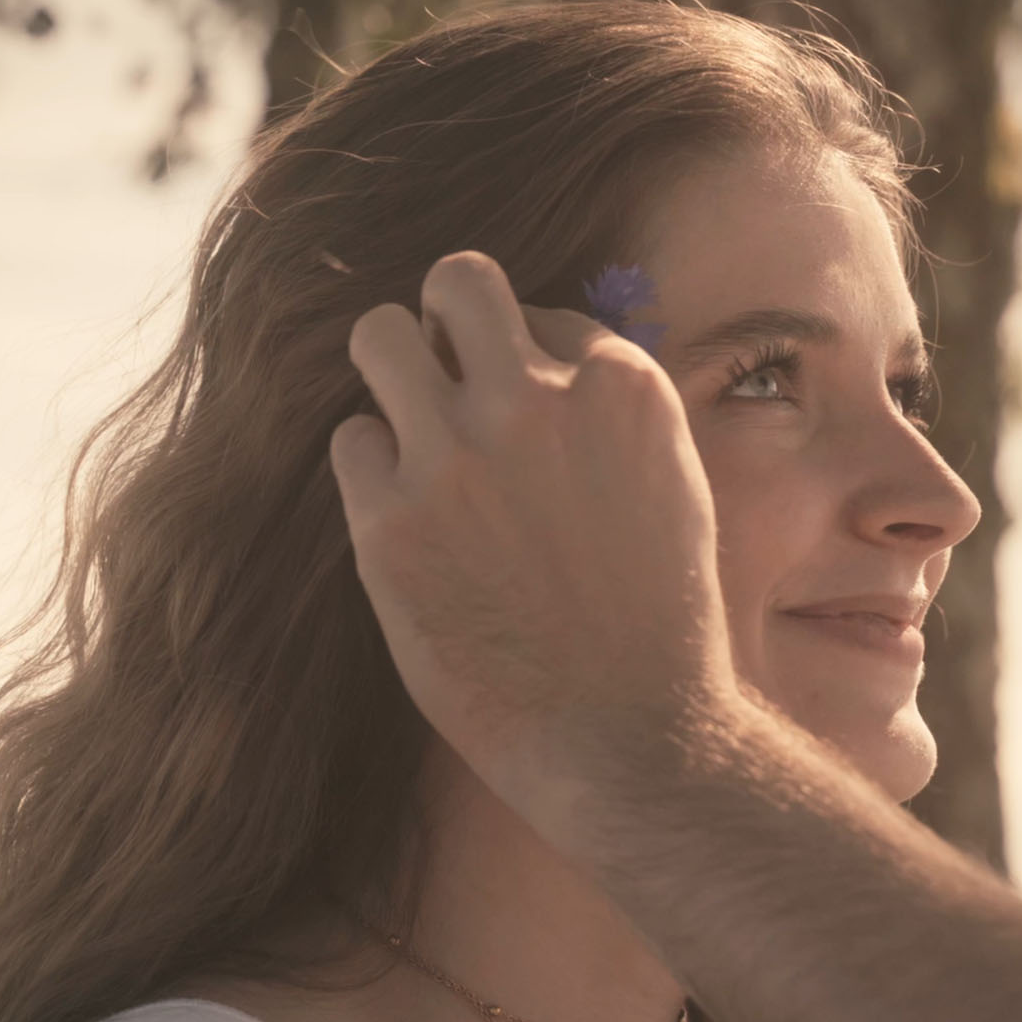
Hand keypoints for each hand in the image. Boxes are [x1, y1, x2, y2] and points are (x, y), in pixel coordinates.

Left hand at [329, 251, 736, 794]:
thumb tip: (541, 361)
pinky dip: (371, 470)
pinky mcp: (387, 522)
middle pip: (455, 281)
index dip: (524, 362)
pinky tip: (404, 518)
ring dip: (388, 372)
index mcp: (619, 386)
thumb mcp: (672, 485)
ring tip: (406, 428)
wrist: (628, 739)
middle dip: (443, 322)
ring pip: (377, 336)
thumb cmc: (658, 623)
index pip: (541, 314)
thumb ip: (608, 415)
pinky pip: (350, 440)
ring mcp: (454, 456)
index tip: (524, 418)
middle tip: (440, 380)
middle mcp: (534, 400)